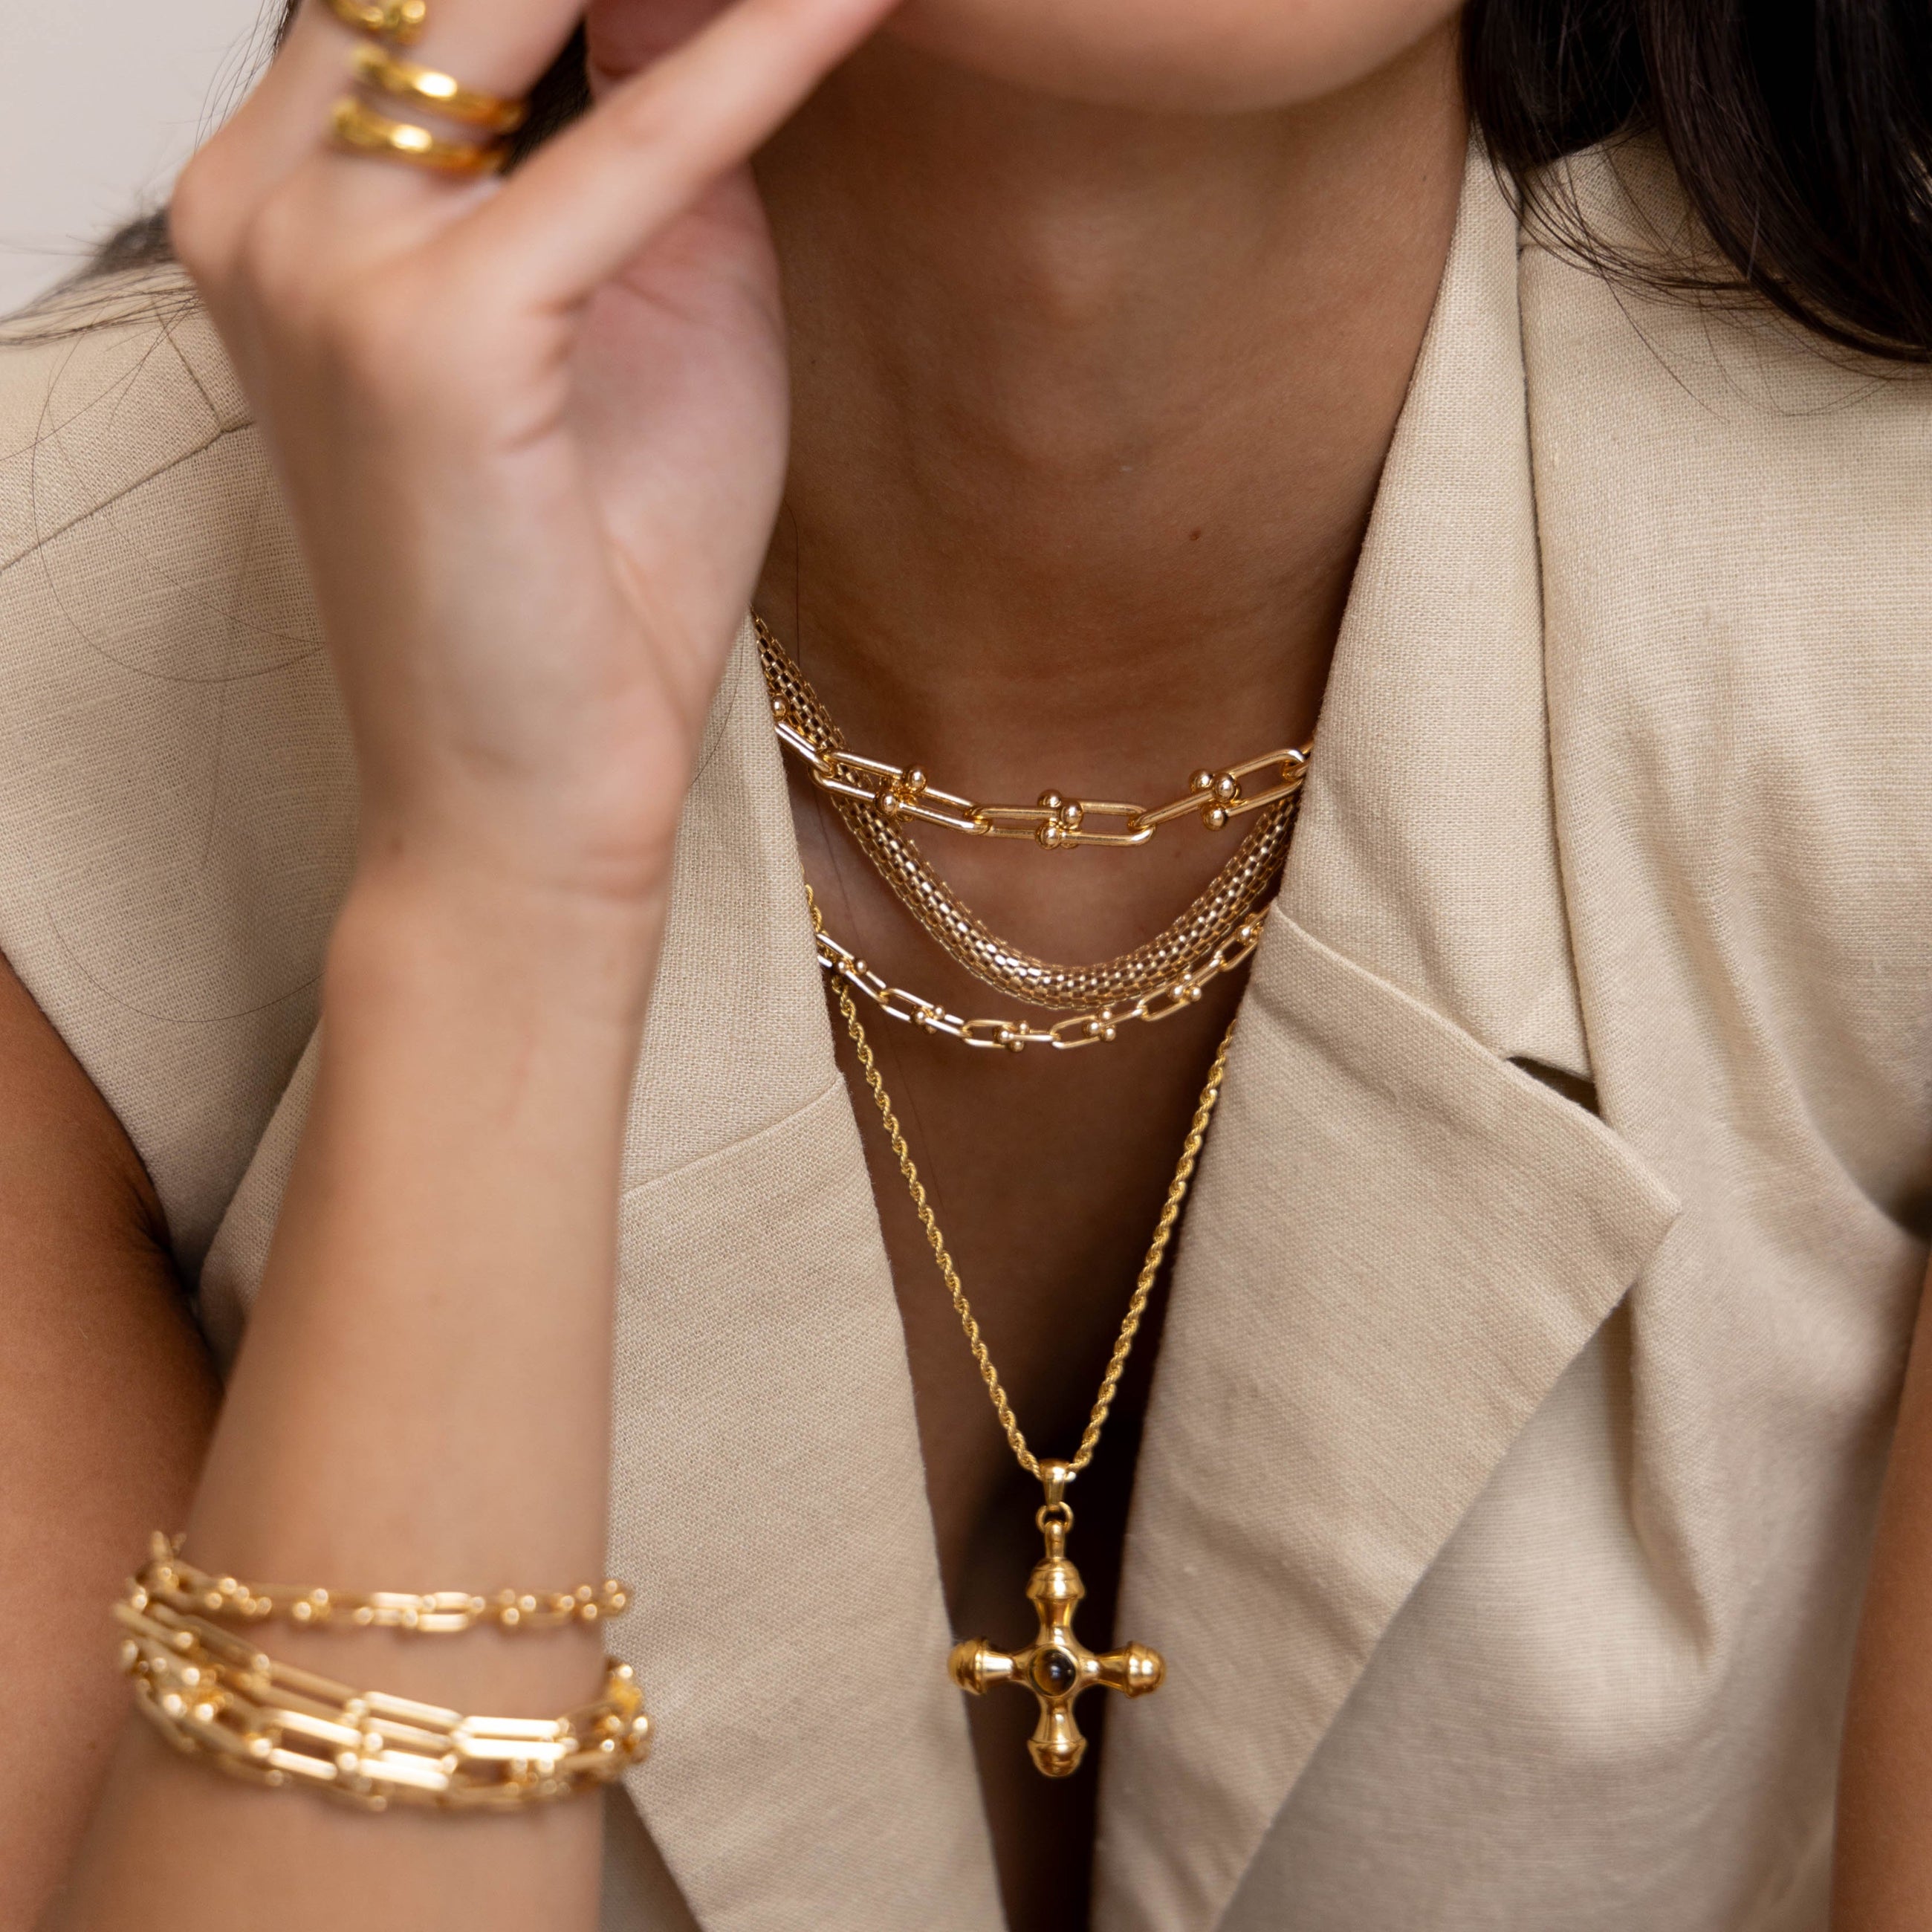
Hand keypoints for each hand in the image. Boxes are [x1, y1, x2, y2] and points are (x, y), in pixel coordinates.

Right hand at [171, 0, 897, 928]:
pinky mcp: (429, 331)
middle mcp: (263, 194)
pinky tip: (863, 3)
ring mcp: (321, 255)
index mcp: (285, 189)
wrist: (525, 794)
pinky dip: (762, 58)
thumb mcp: (641, 313)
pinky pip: (633, 144)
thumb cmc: (585, 586)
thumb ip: (657, 127)